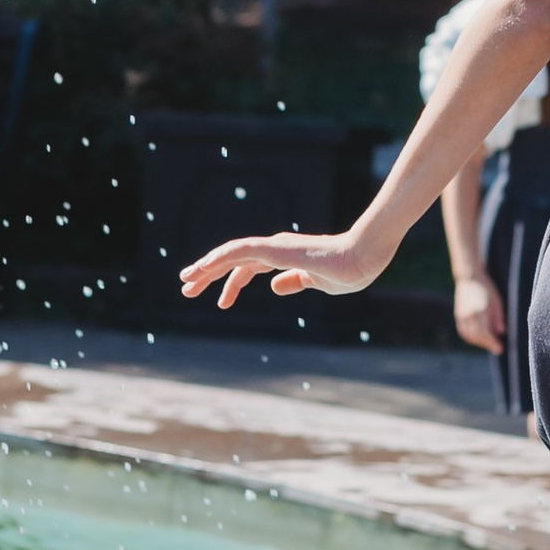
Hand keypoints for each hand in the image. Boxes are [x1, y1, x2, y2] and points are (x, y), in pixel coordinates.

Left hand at [179, 220, 394, 309]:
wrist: (363, 259)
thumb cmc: (347, 270)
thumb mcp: (317, 283)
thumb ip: (295, 282)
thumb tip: (273, 287)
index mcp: (285, 258)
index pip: (249, 268)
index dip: (232, 283)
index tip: (220, 302)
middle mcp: (275, 249)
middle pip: (234, 261)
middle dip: (209, 274)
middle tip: (187, 288)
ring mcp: (274, 247)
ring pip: (230, 254)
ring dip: (206, 267)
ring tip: (186, 282)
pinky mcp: (275, 248)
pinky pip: (240, 250)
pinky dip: (219, 257)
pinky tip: (203, 266)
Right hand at [452, 267, 505, 353]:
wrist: (469, 277)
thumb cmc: (486, 288)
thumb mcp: (497, 301)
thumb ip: (499, 318)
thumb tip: (501, 333)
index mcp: (480, 309)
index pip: (485, 332)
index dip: (492, 342)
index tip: (500, 348)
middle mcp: (469, 314)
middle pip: (477, 336)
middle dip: (488, 345)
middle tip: (498, 349)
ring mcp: (462, 315)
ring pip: (469, 335)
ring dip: (479, 343)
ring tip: (489, 344)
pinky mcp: (458, 315)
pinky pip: (463, 331)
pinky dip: (471, 338)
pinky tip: (479, 339)